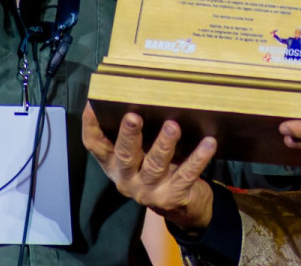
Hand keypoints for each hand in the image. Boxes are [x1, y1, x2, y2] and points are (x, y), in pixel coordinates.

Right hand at [82, 104, 216, 231]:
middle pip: (125, 156)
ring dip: (164, 144)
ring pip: (155, 165)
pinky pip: (186, 175)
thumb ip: (138, 133)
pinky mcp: (172, 197)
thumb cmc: (159, 168)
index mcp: (114, 165)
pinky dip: (198, 158)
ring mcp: (149, 191)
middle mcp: (127, 179)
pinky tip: (209, 143)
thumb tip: (142, 92)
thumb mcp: (142, 154)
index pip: (95, 145)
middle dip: (129, 136)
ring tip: (172, 126)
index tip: (93, 104)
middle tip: (133, 117)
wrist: (183, 207)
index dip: (91, 125)